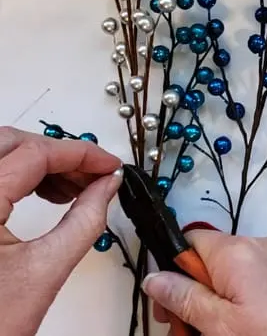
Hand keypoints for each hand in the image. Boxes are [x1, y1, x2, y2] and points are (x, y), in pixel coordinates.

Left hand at [0, 126, 121, 335]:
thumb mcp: (46, 269)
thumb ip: (85, 220)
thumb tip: (107, 186)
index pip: (36, 154)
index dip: (81, 154)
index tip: (110, 166)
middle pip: (12, 143)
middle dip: (59, 153)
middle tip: (94, 173)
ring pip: (0, 154)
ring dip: (41, 163)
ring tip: (76, 188)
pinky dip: (22, 176)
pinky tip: (48, 194)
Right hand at [143, 232, 266, 335]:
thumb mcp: (220, 325)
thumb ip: (184, 298)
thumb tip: (153, 278)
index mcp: (237, 250)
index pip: (189, 242)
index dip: (173, 271)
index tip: (168, 304)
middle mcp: (261, 244)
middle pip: (211, 260)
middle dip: (194, 292)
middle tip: (186, 331)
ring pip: (233, 272)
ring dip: (217, 299)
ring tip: (216, 333)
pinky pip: (256, 276)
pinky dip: (243, 297)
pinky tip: (243, 326)